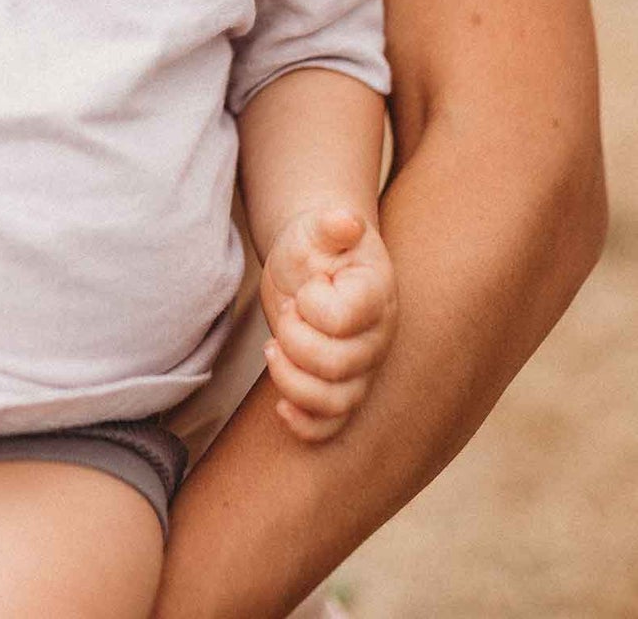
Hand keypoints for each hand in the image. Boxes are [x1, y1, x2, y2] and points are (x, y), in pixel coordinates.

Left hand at [259, 208, 396, 442]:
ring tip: (273, 347)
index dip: (311, 306)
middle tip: (286, 311)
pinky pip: (330, 427)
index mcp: (376, 295)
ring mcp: (361, 368)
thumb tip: (345, 221)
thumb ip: (331, 224)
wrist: (312, 261)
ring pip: (334, 403)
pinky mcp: (340, 388)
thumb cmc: (317, 242)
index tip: (303, 288)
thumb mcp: (318, 225)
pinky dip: (304, 424)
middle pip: (336, 366)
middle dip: (295, 340)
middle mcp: (375, 338)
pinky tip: (281, 405)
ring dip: (291, 380)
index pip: (342, 320)